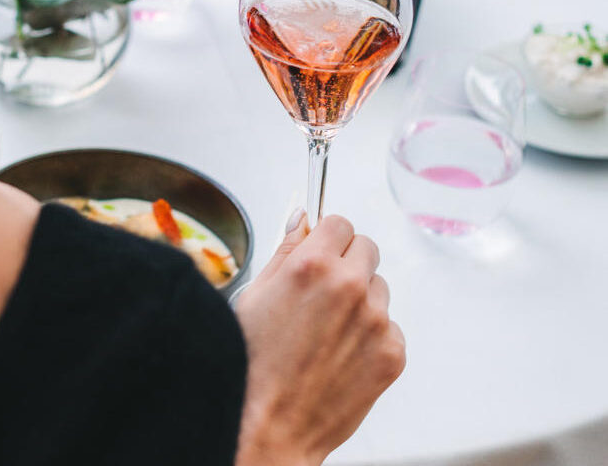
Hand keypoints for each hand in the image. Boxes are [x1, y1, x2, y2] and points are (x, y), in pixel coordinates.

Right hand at [234, 214, 405, 465]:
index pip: (339, 222)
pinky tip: (340, 353)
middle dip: (347, 261)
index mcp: (312, 265)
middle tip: (324, 289)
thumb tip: (301, 220)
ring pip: (378, 288)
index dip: (327, 237)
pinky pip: (389, 325)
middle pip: (367, 247)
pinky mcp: (392, 352)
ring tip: (327, 330)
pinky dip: (370, 334)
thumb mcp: (254, 293)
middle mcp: (349, 286)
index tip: (321, 250)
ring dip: (360, 298)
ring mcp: (376, 320)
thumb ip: (285, 250)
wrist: (270, 426)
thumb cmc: (252, 364)